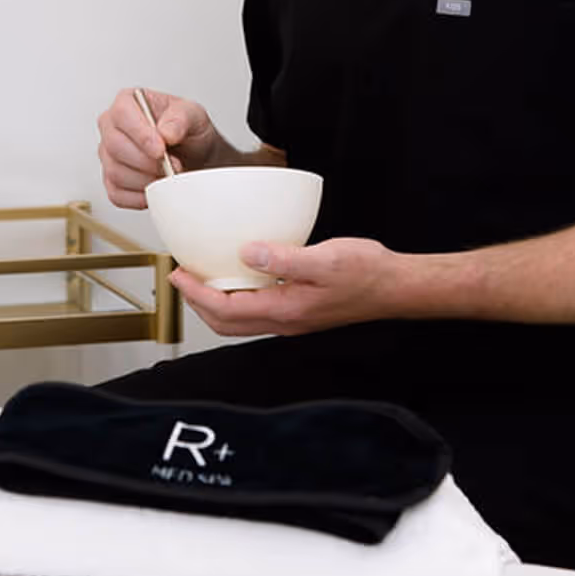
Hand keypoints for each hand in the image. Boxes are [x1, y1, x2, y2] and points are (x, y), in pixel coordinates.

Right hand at [97, 87, 217, 208]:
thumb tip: (165, 132)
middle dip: (147, 161)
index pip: (122, 114)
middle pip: (115, 146)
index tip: (160, 149)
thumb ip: (180, 119)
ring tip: (167, 176)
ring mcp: (109, 155)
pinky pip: (117, 194)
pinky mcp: (112, 180)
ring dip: (146, 180)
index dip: (140, 134)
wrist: (197, 156)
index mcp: (128, 102)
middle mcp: (112, 127)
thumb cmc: (189, 131)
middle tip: (170, 165)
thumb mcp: (194, 115)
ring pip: (115, 172)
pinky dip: (139, 197)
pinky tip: (155, 190)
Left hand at [168, 237, 402, 336]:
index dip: (197, 294)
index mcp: (285, 310)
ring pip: (241, 319)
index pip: (227, 309)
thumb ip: (284, 258)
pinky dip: (238, 297)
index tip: (179, 275)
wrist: (395, 287)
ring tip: (203, 278)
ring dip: (216, 302)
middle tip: (180, 277)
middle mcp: (285, 321)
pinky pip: (258, 310)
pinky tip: (242, 274)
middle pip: (227, 322)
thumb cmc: (366, 273)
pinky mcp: (300, 310)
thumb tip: (247, 252)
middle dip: (198, 302)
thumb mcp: (325, 259)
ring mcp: (293, 319)